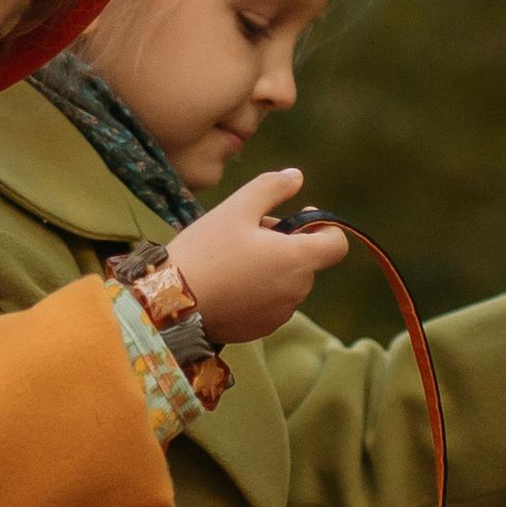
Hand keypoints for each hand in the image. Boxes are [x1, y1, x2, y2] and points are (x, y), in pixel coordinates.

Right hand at [169, 168, 347, 345]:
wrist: (169, 303)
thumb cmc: (204, 252)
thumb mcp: (236, 208)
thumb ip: (271, 188)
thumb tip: (296, 176)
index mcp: (297, 259)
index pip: (336, 244)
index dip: (323, 226)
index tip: (297, 218)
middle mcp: (296, 292)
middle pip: (305, 260)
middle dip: (285, 244)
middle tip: (245, 233)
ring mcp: (278, 315)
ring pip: (286, 282)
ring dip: (270, 267)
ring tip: (231, 258)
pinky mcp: (259, 329)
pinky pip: (269, 303)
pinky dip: (257, 290)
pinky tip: (225, 282)